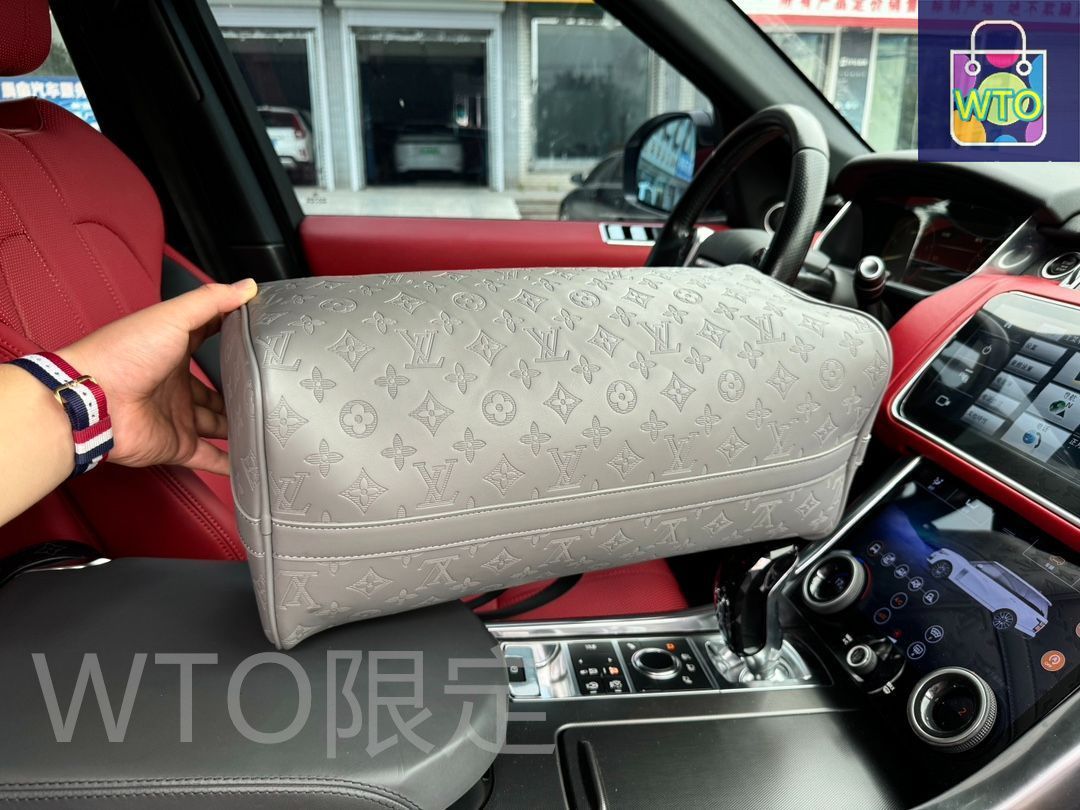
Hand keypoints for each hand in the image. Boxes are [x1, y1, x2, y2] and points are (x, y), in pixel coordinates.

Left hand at [59, 280, 257, 475]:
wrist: (94, 401)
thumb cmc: (122, 354)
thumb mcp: (172, 317)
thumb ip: (211, 301)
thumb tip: (245, 287)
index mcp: (172, 352)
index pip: (207, 342)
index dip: (230, 338)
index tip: (256, 336)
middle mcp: (174, 385)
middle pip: (213, 391)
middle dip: (237, 392)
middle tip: (268, 391)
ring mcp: (176, 416)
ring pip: (215, 424)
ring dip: (237, 427)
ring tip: (267, 426)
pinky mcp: (176, 445)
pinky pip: (208, 458)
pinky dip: (227, 464)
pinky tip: (248, 464)